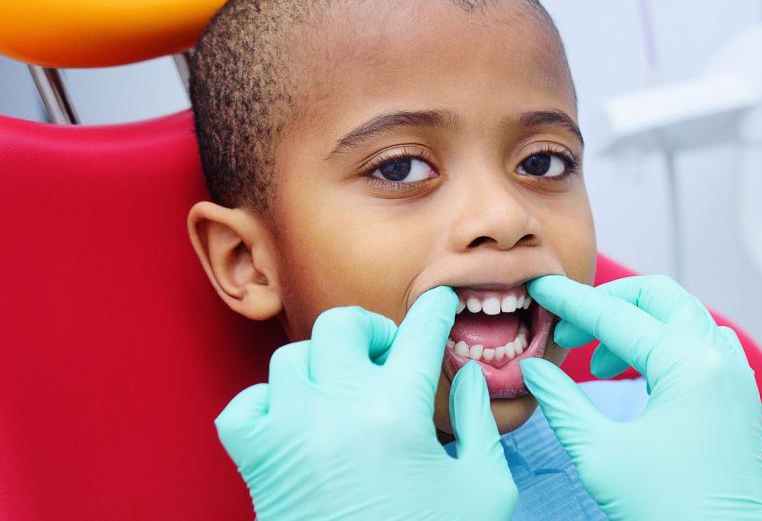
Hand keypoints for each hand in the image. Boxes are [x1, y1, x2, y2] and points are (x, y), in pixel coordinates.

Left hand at [214, 287, 516, 520]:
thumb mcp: (486, 487)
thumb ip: (482, 423)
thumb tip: (471, 377)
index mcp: (398, 411)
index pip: (421, 330)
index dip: (437, 309)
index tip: (442, 304)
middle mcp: (337, 409)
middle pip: (342, 324)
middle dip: (372, 330)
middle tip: (390, 357)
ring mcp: (288, 432)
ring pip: (291, 358)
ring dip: (323, 365)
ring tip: (345, 391)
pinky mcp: (256, 462)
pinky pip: (244, 405)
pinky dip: (267, 402)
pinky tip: (297, 419)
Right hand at [520, 275, 761, 520]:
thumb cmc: (666, 510)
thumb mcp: (599, 453)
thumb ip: (562, 402)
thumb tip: (534, 368)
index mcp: (689, 364)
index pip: (617, 316)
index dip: (571, 303)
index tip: (538, 288)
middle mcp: (720, 358)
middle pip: (659, 298)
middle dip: (609, 304)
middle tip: (569, 331)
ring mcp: (737, 376)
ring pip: (683, 318)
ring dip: (639, 325)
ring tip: (597, 363)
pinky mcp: (740, 397)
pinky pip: (702, 345)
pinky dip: (667, 345)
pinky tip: (639, 374)